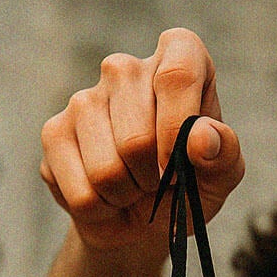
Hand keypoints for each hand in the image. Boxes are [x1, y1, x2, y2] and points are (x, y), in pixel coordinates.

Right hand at [39, 28, 245, 251]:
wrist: (142, 218)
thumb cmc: (189, 183)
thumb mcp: (221, 173)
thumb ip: (222, 152)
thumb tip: (200, 138)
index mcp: (176, 58)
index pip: (178, 72)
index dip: (179, 127)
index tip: (181, 166)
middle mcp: (125, 68)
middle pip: (137, 139)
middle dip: (154, 179)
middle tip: (160, 180)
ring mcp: (84, 98)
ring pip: (105, 171)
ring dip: (126, 196)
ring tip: (133, 186)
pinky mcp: (53, 131)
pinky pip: (81, 191)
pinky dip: (99, 209)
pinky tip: (104, 194)